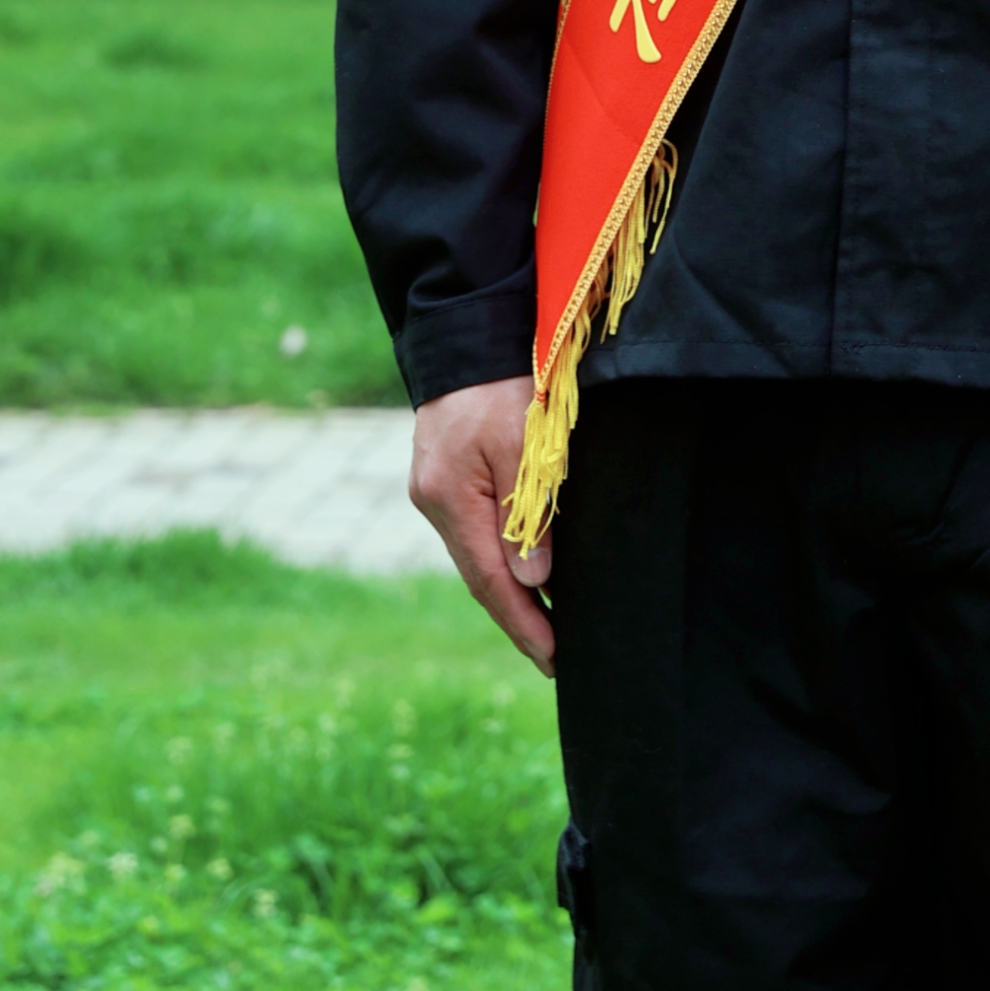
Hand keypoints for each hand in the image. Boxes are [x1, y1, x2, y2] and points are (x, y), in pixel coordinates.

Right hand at [409, 376, 556, 675]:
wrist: (466, 332)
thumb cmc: (501, 383)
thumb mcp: (522, 443)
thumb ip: (527, 513)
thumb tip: (534, 581)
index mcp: (450, 498)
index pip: (490, 580)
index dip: (523, 622)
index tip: (553, 658)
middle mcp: (435, 501)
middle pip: (479, 576)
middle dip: (518, 619)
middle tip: (555, 657)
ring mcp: (436, 490)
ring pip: (476, 556)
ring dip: (509, 593)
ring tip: (546, 628)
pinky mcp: (445, 477)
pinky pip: (475, 532)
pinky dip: (500, 560)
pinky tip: (523, 576)